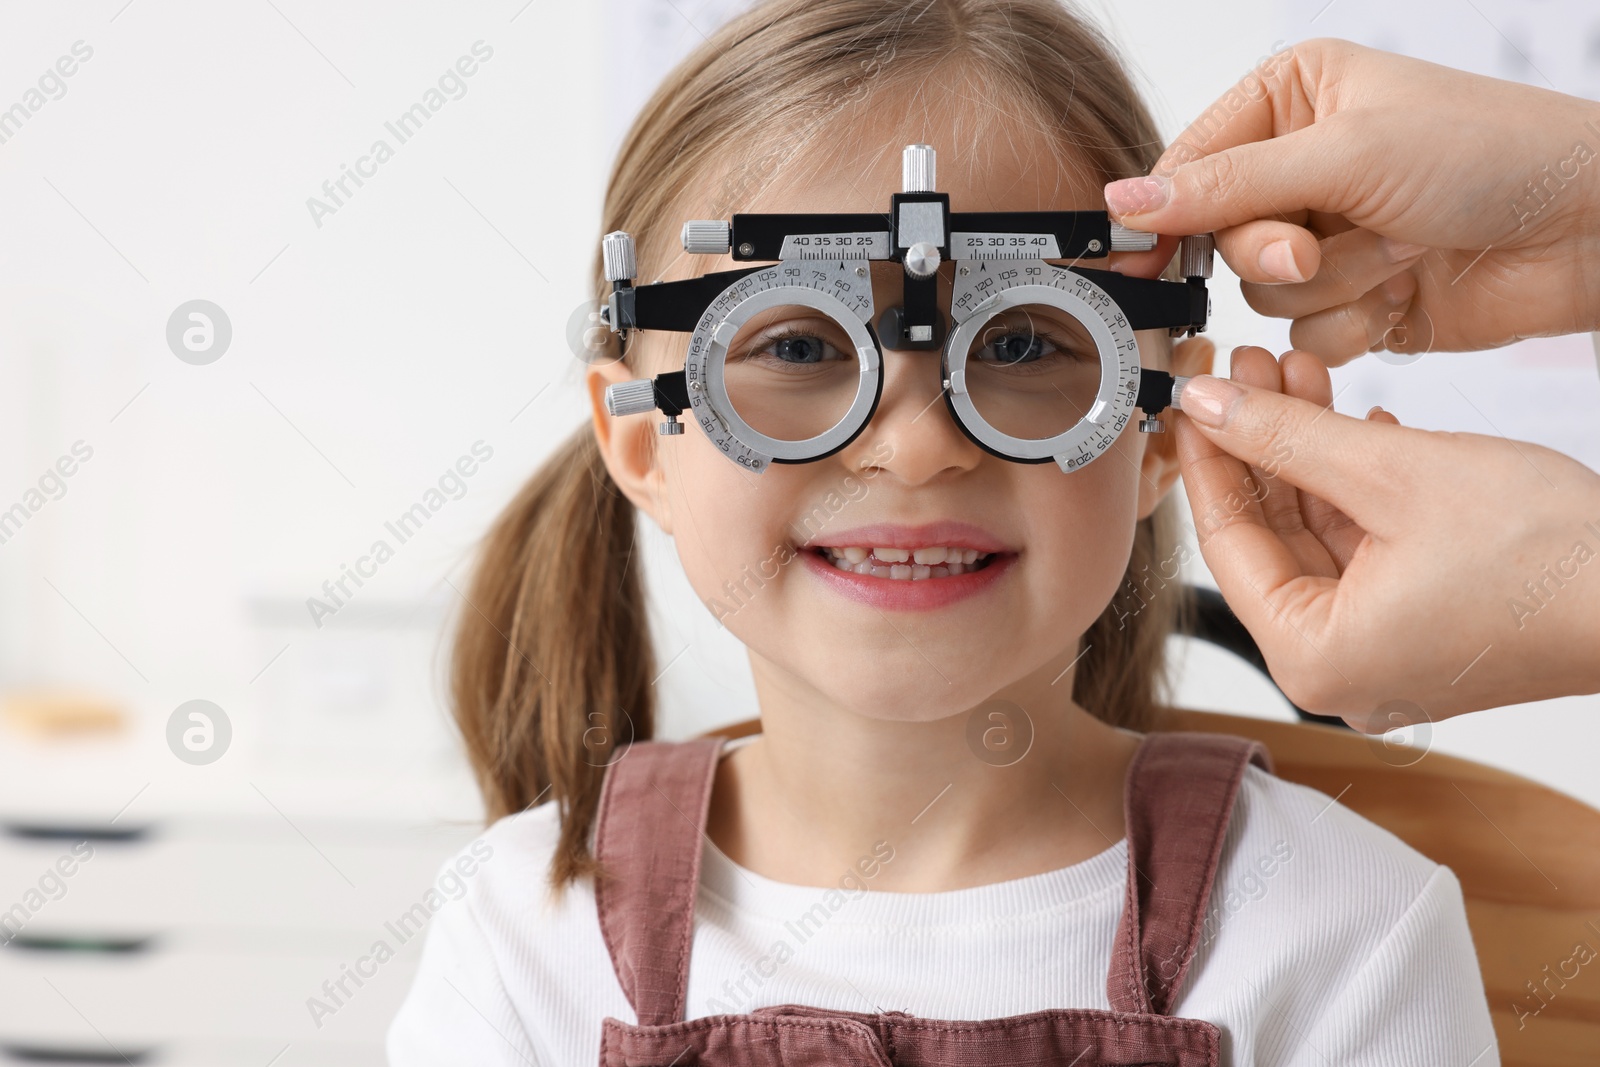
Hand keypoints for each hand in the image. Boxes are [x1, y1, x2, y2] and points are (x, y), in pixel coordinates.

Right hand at [1108, 39, 1599, 362]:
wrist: (1588, 226)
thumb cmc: (1490, 154)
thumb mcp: (1342, 155)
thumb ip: (1224, 187)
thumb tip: (1124, 200)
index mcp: (1290, 101)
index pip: (1189, 166)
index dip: (1166, 217)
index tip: (1142, 260)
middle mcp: (1301, 166)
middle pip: (1220, 241)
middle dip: (1276, 253)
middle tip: (1315, 246)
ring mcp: (1329, 235)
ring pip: (1263, 296)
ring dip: (1330, 286)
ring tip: (1397, 249)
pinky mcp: (1355, 297)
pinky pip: (1305, 336)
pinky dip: (1353, 323)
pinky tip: (1404, 289)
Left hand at [1172, 347, 1599, 728]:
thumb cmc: (1549, 552)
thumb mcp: (1394, 472)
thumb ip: (1287, 436)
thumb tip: (1208, 402)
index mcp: (1313, 656)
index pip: (1227, 544)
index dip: (1206, 457)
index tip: (1192, 393)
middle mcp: (1338, 669)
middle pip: (1272, 539)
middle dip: (1263, 443)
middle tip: (1248, 364)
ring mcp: (1385, 653)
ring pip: (1321, 536)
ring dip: (1310, 453)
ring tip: (1299, 369)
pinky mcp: (1427, 627)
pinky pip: (1368, 551)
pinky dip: (1359, 487)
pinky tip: (1360, 422)